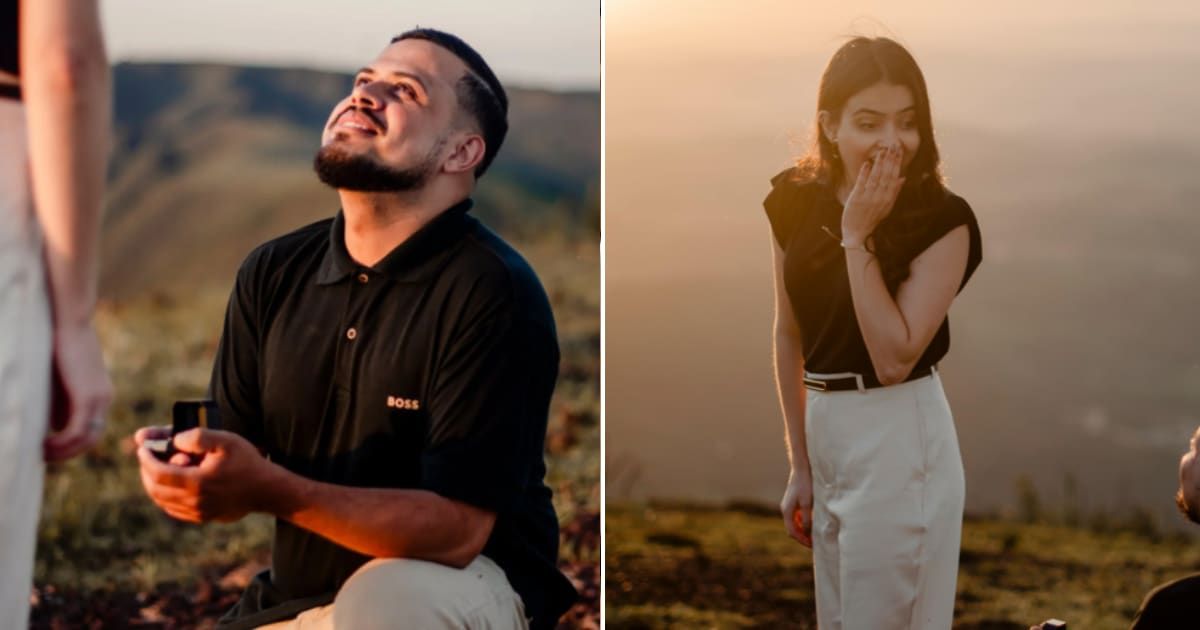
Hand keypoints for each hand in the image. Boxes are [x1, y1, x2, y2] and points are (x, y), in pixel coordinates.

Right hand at [44, 321, 112, 461]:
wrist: (70, 323)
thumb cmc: (60, 347)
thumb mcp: (61, 381)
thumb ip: (61, 402)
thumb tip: (55, 426)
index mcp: (100, 396)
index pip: (92, 431)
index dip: (71, 445)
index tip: (49, 450)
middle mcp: (104, 399)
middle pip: (91, 439)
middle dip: (67, 452)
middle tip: (42, 456)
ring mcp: (99, 398)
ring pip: (86, 439)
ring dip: (62, 451)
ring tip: (39, 453)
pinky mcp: (88, 396)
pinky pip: (78, 430)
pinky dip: (62, 443)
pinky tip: (43, 445)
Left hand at [135, 427, 280, 522]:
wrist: (266, 490)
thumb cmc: (247, 462)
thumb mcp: (227, 441)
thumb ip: (199, 437)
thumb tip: (175, 441)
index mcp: (197, 482)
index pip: (158, 473)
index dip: (146, 459)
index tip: (143, 447)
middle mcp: (194, 501)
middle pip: (155, 489)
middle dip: (146, 471)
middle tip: (147, 457)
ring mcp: (198, 512)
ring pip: (162, 501)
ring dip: (153, 484)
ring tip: (156, 468)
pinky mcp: (202, 518)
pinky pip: (173, 509)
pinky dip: (165, 496)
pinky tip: (170, 484)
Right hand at [780, 467, 813, 546]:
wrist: (802, 468)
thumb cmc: (805, 484)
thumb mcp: (807, 503)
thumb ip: (806, 519)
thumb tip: (806, 533)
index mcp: (787, 511)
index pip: (792, 532)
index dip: (802, 540)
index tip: (813, 545)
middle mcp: (786, 509)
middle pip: (792, 529)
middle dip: (802, 537)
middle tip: (815, 542)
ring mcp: (789, 505)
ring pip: (795, 523)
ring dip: (803, 530)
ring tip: (815, 534)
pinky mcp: (794, 501)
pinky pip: (797, 516)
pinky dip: (804, 522)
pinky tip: (813, 522)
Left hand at [841, 142, 905, 246]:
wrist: (857, 233)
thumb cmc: (871, 218)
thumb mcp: (886, 207)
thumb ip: (894, 192)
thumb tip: (903, 178)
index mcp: (888, 198)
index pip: (894, 177)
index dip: (897, 163)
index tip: (898, 150)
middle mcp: (880, 198)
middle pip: (887, 175)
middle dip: (890, 160)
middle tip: (893, 145)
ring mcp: (868, 198)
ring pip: (876, 178)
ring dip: (879, 164)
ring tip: (882, 151)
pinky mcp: (856, 199)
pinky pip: (861, 184)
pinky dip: (864, 174)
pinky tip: (867, 163)